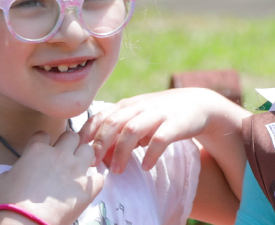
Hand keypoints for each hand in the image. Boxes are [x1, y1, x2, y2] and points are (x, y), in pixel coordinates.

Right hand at [0, 129, 104, 224]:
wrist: (27, 221)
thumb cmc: (10, 202)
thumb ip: (10, 171)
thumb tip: (12, 174)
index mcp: (37, 149)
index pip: (44, 133)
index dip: (43, 142)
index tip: (42, 151)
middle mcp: (59, 155)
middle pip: (71, 136)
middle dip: (68, 144)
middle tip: (63, 157)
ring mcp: (76, 170)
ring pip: (89, 151)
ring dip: (84, 158)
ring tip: (78, 169)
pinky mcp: (87, 188)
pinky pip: (99, 177)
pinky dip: (94, 182)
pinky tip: (86, 187)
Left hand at [82, 87, 246, 170]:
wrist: (197, 104)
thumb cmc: (160, 115)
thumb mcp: (138, 119)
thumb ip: (119, 132)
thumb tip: (99, 154)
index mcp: (127, 105)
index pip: (101, 116)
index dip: (87, 133)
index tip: (77, 151)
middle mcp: (139, 107)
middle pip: (114, 122)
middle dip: (101, 144)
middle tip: (93, 164)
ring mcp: (157, 114)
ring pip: (132, 130)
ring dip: (122, 151)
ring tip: (117, 171)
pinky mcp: (175, 124)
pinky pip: (160, 139)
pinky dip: (150, 154)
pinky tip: (146, 166)